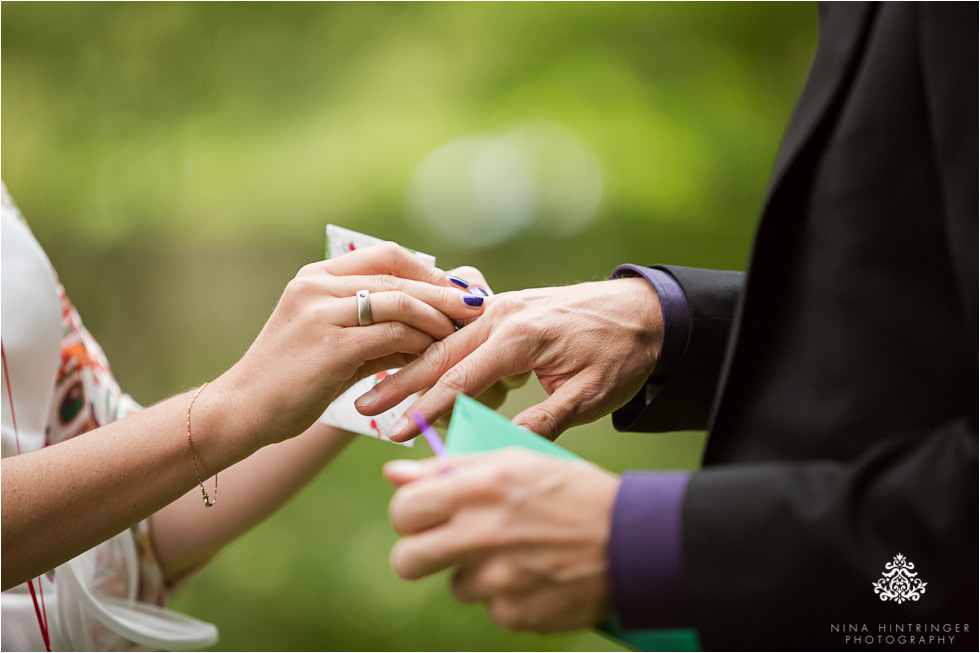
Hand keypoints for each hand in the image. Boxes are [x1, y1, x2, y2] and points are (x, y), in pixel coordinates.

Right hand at [209, 243, 487, 447]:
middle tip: (477, 304)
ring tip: (462, 331)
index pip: (385, 256)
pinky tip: (437, 355)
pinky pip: (391, 335)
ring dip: (437, 316)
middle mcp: (316, 285)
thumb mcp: (333, 343)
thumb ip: (374, 327)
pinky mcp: (329, 344)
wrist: (242, 412)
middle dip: (443, 291)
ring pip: (398, 301)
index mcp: (315, 277)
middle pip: (398, 275)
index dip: (427, 271)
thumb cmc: (291, 382)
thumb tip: (428, 324)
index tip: (456, 290)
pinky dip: (420, 342)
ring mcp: (320, 312)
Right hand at [356, 277, 662, 440]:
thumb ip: (543, 419)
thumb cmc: (623, 353)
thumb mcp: (590, 395)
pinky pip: (463, 334)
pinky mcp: (507, 310)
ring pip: (446, 342)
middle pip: (439, 354)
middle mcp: (503, 316)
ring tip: (377, 389)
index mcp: (521, 337)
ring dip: (411, 367)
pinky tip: (418, 368)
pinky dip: (437, 353)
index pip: (461, 378)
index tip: (397, 433)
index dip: (427, 409)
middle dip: (399, 383)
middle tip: (363, 407)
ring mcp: (503, 308)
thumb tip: (495, 447)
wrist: (648, 311)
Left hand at [385, 449, 618, 632]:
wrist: (635, 540)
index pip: (405, 510)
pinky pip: (492, 608)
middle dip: (419, 554)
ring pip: (456, 586)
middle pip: (407, 560)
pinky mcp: (516, 613)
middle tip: (445, 546)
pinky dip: (508, 596)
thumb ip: (452, 468)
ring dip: (475, 573)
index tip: (423, 516)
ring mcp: (499, 579)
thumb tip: (394, 473)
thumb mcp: (517, 461)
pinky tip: (536, 575)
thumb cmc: (575, 492)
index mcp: (481, 488)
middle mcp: (483, 533)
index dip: (410, 514)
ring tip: (515, 555)